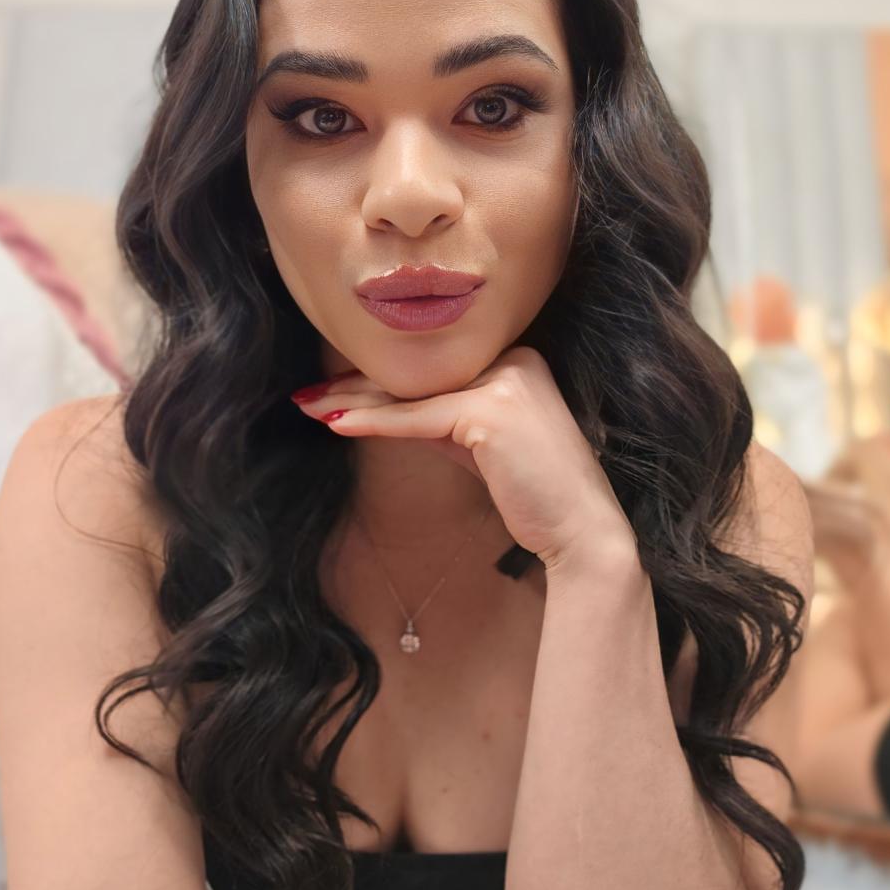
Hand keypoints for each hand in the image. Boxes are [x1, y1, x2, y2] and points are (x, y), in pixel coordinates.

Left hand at [291, 345, 634, 573]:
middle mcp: (513, 358)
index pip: (431, 367)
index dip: (379, 379)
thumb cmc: (532, 493)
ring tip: (307, 405)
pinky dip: (374, 423)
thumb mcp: (479, 444)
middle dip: (356, 385)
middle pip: (418, 374)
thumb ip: (441, 418)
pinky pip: (418, 419)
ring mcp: (505, 380)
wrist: (582, 531)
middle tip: (307, 394)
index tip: (334, 388)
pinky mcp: (492, 411)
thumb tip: (386, 409)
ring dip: (352, 401)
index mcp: (516, 357)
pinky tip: (335, 424)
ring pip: (412, 393)